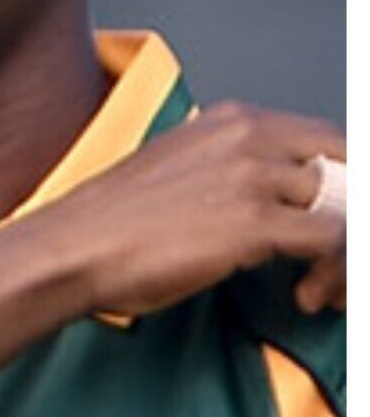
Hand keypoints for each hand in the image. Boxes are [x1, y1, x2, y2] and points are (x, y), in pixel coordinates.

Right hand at [28, 101, 345, 316]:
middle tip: (336, 255)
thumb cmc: (115, 224)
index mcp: (231, 120)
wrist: (72, 248)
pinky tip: (306, 296)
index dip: (345, 184)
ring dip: (345, 255)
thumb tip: (286, 203)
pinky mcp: (254, 223)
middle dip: (351, 215)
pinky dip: (333, 276)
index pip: (329, 139)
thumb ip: (235, 171)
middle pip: (349, 166)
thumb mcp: (183, 171)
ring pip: (348, 206)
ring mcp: (252, 176)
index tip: (336, 222)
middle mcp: (248, 136)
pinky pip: (334, 242)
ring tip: (322, 286)